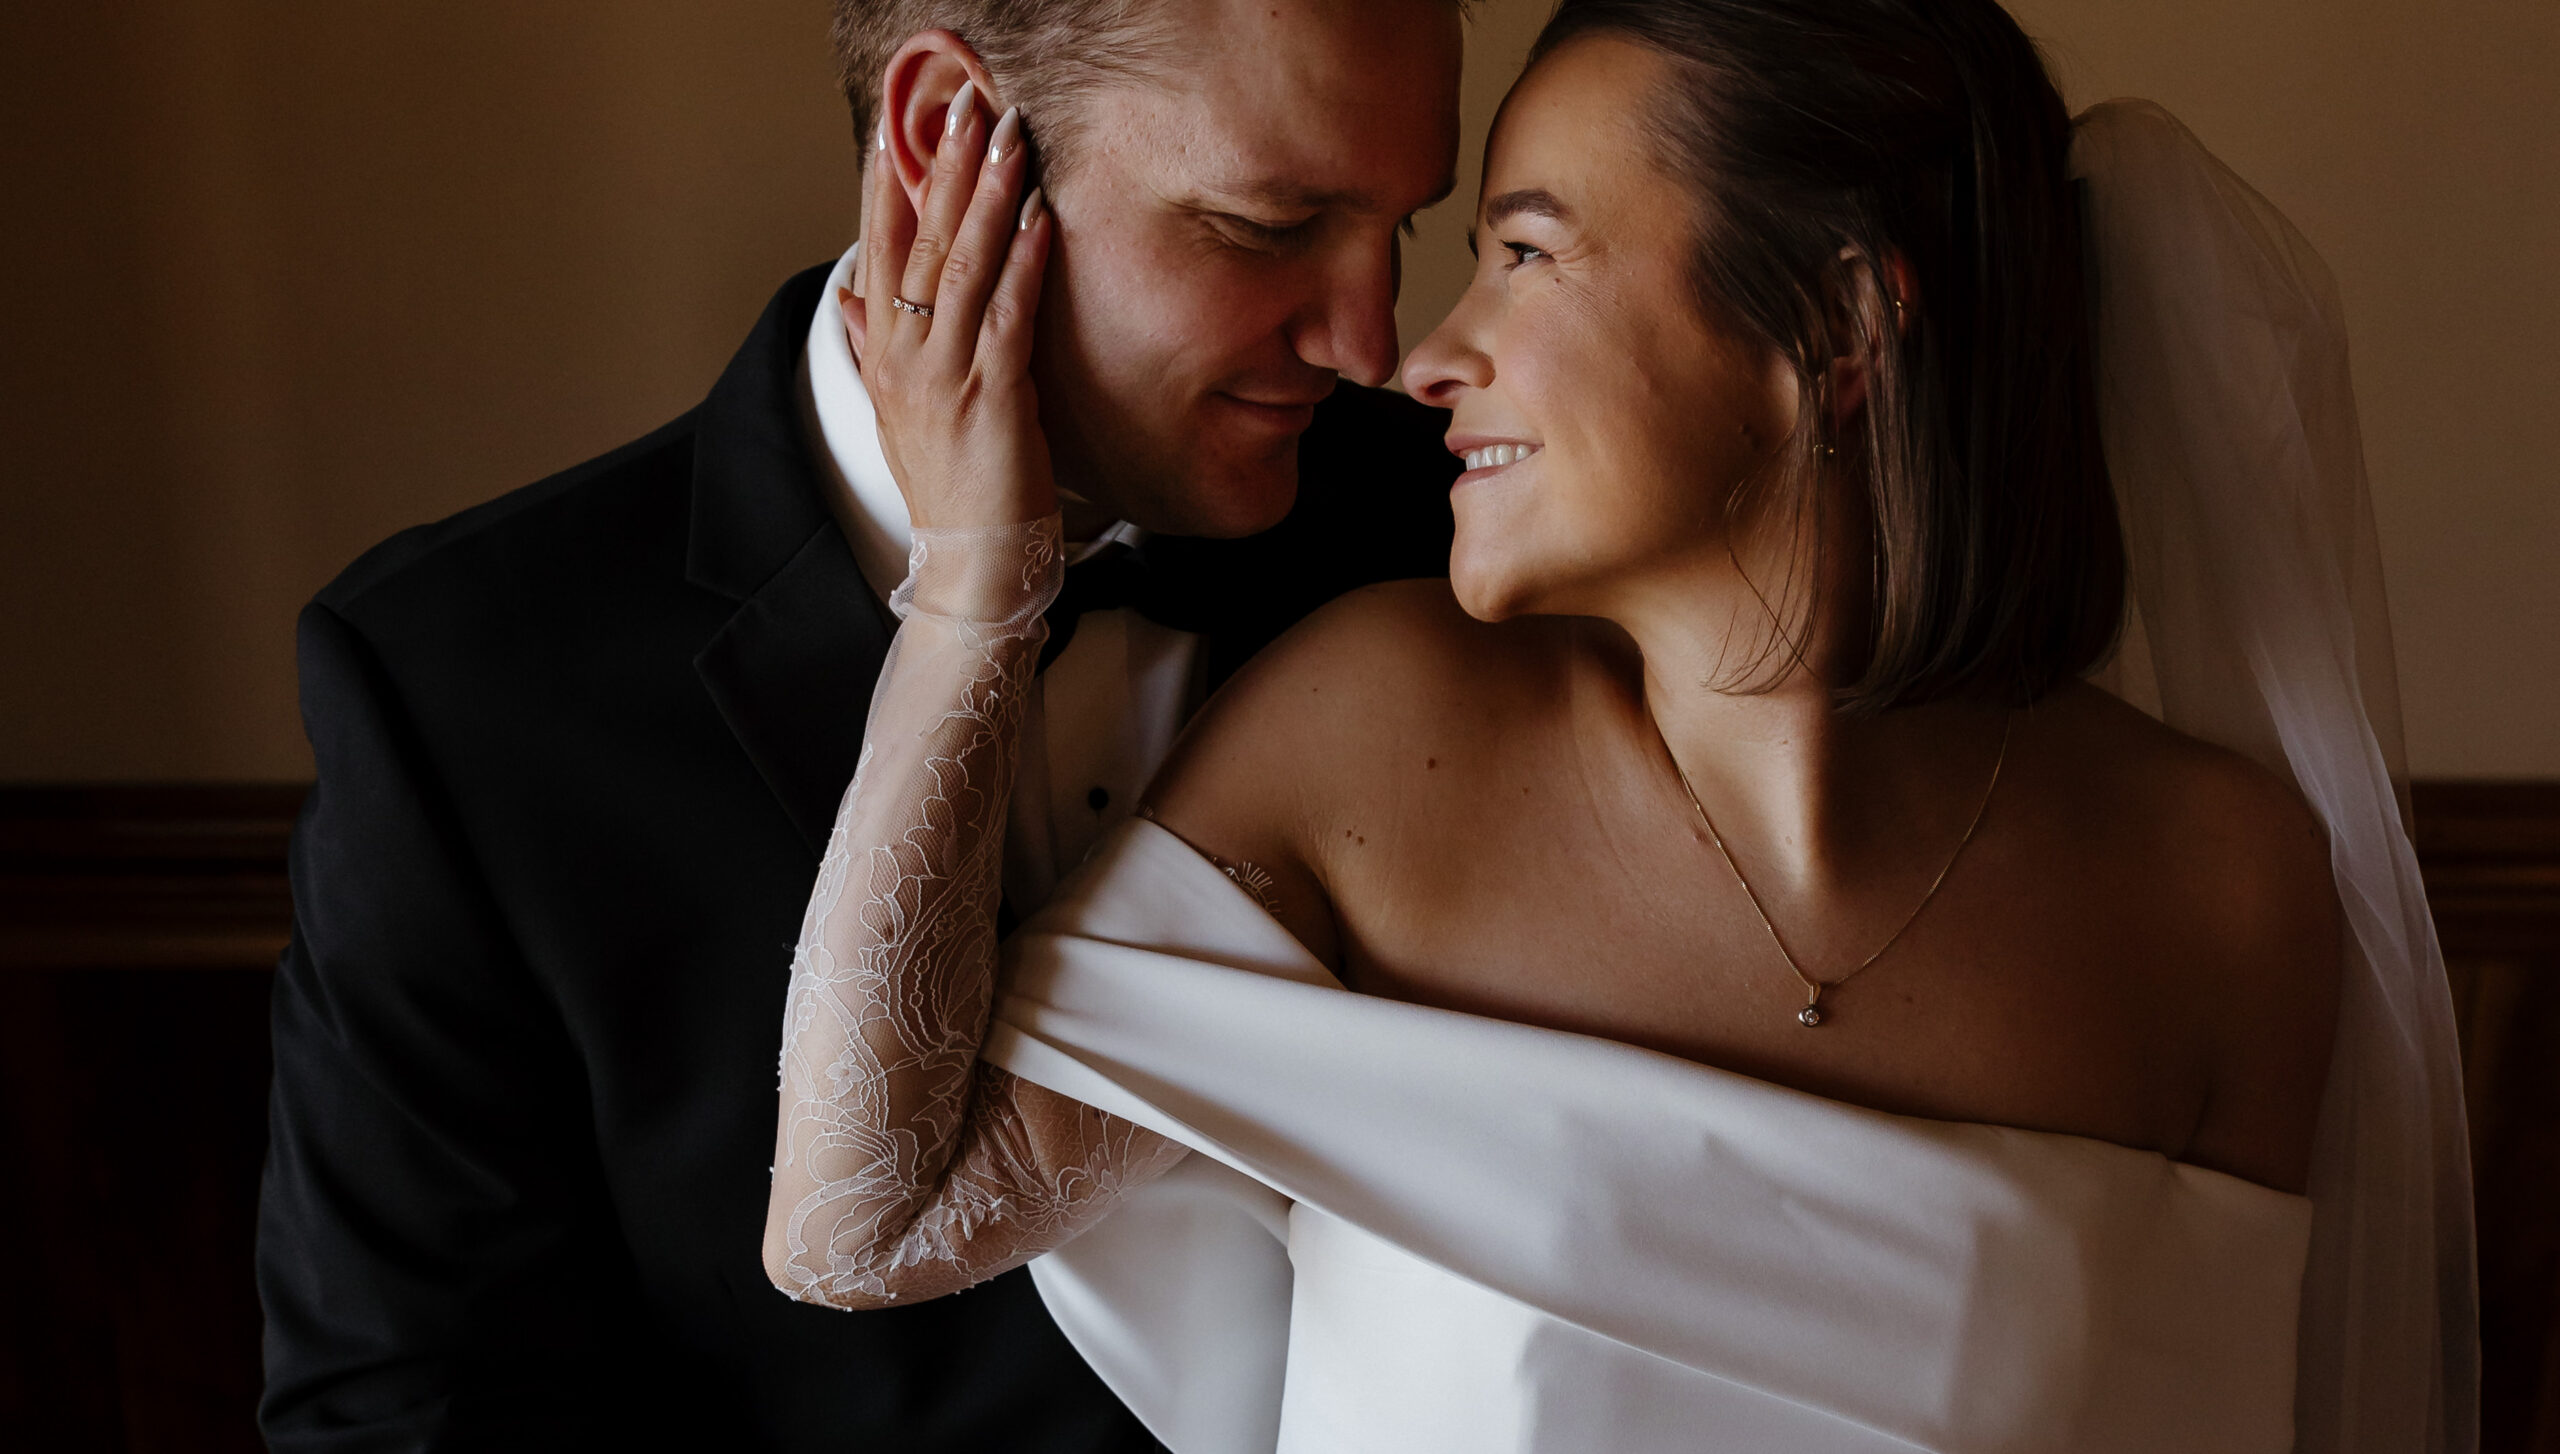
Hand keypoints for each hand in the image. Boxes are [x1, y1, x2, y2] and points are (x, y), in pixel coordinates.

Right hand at [846, 81, 1056, 532]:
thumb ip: (874, 348)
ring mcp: (945, 375)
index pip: (878, 251)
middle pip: (920, 243)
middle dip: (945, 168)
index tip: (900, 130)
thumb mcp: (900, 414)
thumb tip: (852, 299)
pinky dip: (1023, 262)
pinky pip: (1006, 314)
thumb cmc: (950, 488)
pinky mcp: (993, 396)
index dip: (888, 187)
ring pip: (962, 266)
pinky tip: (1039, 218)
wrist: (972, 563)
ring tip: (1009, 140)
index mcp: (882, 355)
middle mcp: (904, 357)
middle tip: (967, 107)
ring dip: (989, 197)